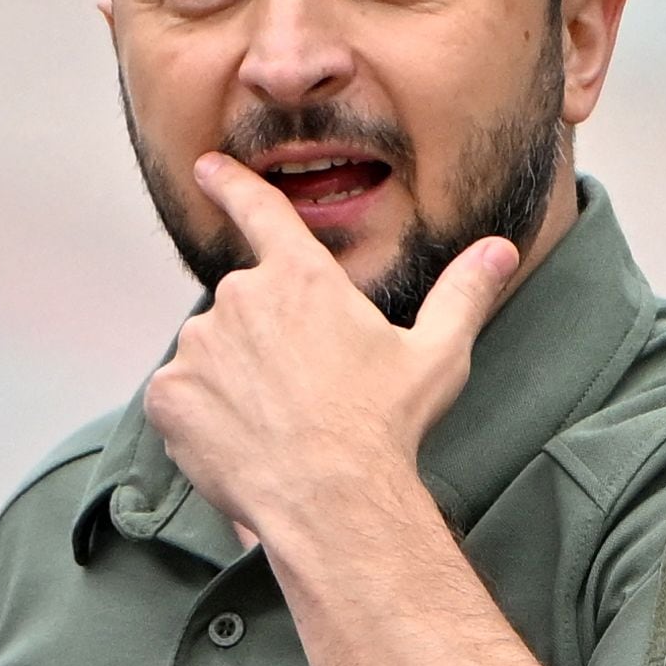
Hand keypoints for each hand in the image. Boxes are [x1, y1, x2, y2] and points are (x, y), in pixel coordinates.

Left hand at [142, 153, 519, 542]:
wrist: (330, 498)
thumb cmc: (383, 425)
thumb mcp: (437, 354)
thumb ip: (463, 294)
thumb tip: (498, 250)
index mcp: (301, 278)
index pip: (260, 213)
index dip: (231, 185)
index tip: (206, 167)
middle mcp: (241, 298)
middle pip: (244, 308)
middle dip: (265, 342)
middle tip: (302, 392)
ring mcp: (197, 346)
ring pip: (210, 355)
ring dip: (232, 380)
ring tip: (276, 423)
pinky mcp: (168, 393)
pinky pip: (178, 396)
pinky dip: (200, 416)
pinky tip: (239, 441)